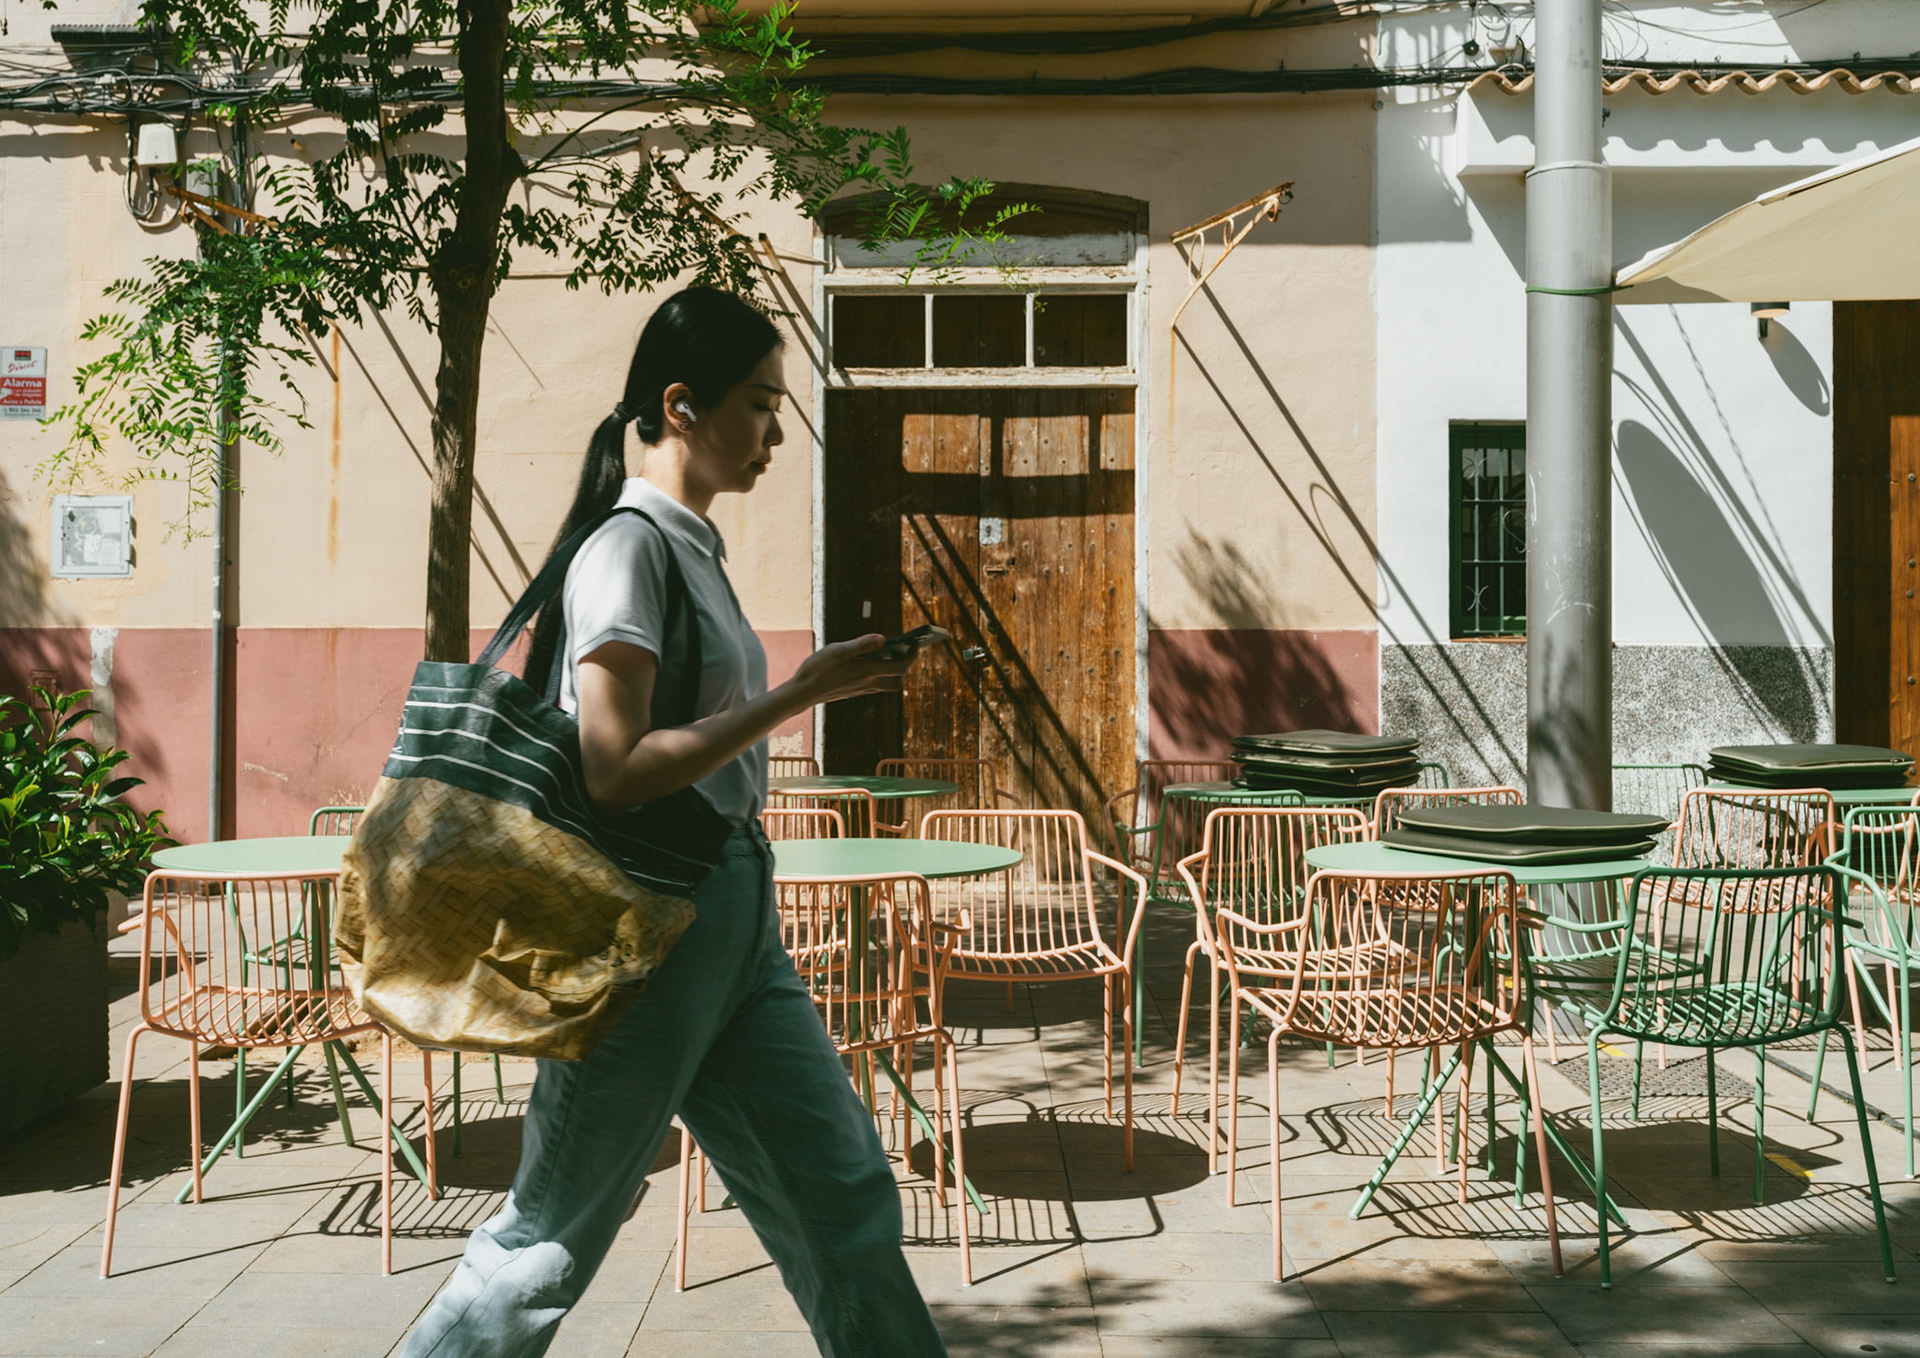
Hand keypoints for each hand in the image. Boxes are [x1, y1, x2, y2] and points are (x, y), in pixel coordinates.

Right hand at [790, 635, 914, 704]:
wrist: (802, 693)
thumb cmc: (817, 669)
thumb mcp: (838, 650)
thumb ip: (862, 644)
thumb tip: (883, 639)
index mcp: (867, 672)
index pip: (900, 666)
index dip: (912, 656)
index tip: (916, 644)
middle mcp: (868, 684)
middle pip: (898, 680)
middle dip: (905, 666)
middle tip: (905, 650)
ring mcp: (861, 690)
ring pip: (887, 685)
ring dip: (893, 672)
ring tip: (889, 655)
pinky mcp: (853, 692)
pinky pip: (875, 686)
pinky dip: (880, 676)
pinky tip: (870, 664)